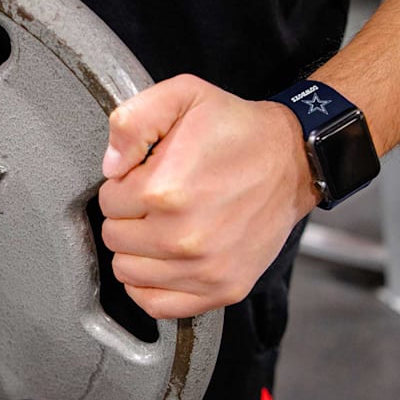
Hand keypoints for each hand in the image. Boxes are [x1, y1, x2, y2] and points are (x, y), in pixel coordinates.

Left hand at [98, 74, 318, 318]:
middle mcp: (182, 238)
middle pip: (115, 239)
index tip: (145, 178)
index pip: (108, 202)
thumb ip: (133, 121)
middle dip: (128, 217)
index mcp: (165, 191)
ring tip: (162, 227)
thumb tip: (109, 167)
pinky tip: (161, 262)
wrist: (292, 161)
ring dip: (137, 250)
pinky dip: (150, 286)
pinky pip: (157, 304)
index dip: (123, 186)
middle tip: (156, 201)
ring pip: (128, 272)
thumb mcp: (184, 95)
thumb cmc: (238, 131)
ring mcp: (204, 269)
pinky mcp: (222, 289)